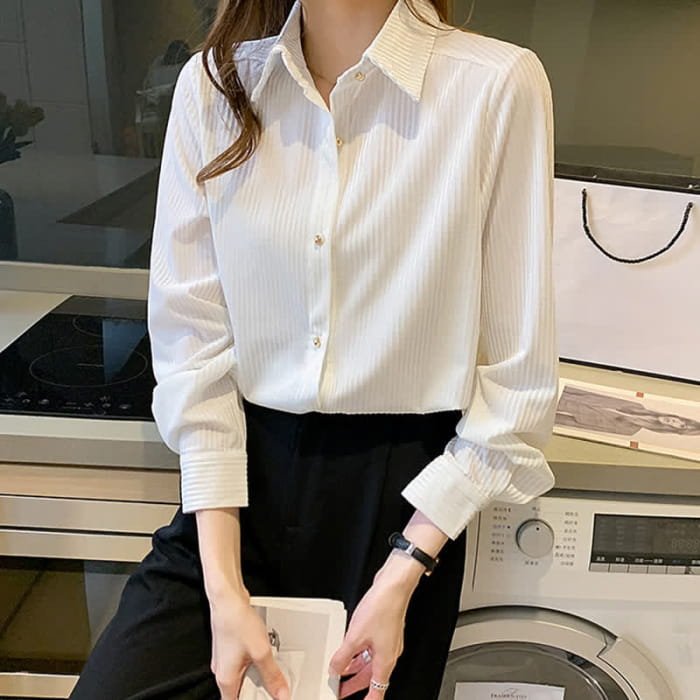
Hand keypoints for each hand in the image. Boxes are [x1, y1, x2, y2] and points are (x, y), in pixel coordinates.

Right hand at [208, 586, 290, 699]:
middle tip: (273, 682)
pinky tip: (263, 649)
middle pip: (241, 690)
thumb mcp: (261, 651)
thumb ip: (272, 675)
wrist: (227, 598)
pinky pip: (243, 661)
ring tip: (269, 663)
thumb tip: (281, 694)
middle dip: (258, 688)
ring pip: (243, 674)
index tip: (267, 698)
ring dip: (258, 672)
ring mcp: (225, 658)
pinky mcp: (230, 646)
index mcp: (226, 679)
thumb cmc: (237, 621)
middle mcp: (222, 671)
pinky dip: (254, 660)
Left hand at [328, 565, 416, 698]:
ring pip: (370, 662)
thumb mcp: (355, 636)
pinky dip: (359, 653)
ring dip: (354, 667)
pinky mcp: (384, 630)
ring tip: (340, 671)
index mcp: (385, 661)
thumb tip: (335, 669)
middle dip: (354, 685)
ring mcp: (387, 641)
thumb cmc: (382, 608)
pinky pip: (370, 649)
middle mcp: (389, 653)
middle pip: (371, 677)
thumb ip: (343, 656)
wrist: (393, 586)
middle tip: (340, 690)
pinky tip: (349, 649)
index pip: (377, 691)